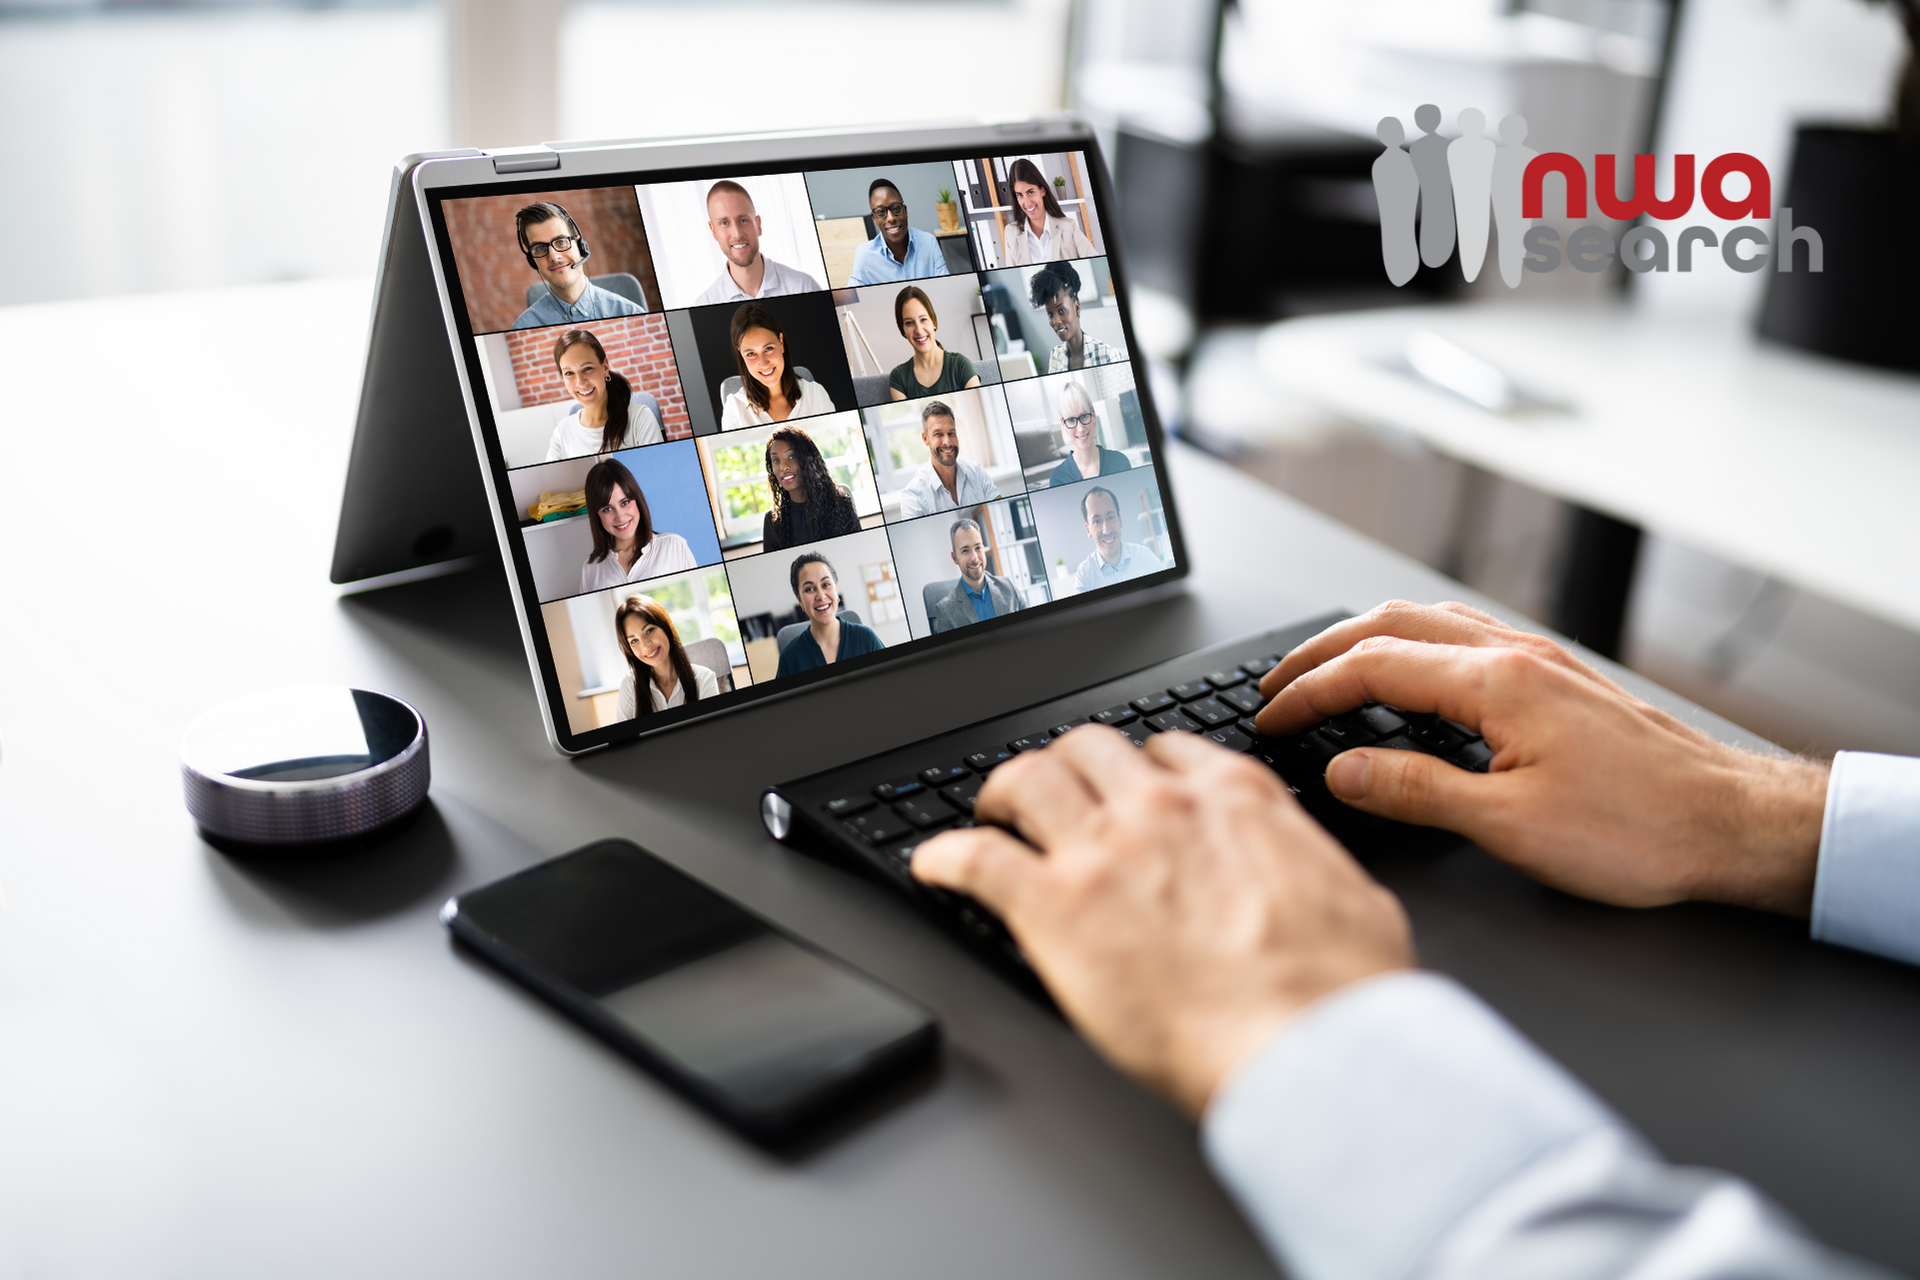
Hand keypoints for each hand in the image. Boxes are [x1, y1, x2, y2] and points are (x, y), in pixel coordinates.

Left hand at [911, 727, 1412, 1116]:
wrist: (1308, 1046)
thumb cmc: (1339, 991)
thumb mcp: (1351, 898)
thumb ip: (1310, 869)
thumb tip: (1312, 880)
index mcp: (1233, 799)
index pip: (1164, 752)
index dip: (1136, 772)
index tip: (1126, 791)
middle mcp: (1160, 808)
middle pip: (1086, 750)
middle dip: (1064, 768)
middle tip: (1051, 796)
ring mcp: (1101, 851)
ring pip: (1025, 781)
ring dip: (1000, 794)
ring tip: (989, 814)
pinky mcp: (1052, 906)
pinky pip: (975, 857)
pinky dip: (945, 856)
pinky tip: (936, 867)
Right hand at [1252, 601, 1828, 915]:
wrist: (1733, 824)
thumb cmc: (1641, 831)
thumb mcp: (1510, 826)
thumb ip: (1415, 791)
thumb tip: (1342, 770)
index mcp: (1497, 683)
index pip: (1372, 667)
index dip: (1309, 691)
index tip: (1270, 717)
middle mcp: (1516, 657)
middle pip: (1391, 624)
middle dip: (1322, 651)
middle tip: (1276, 684)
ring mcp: (1540, 662)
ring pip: (1430, 622)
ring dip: (1366, 640)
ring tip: (1326, 672)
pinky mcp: (1558, 681)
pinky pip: (1465, 637)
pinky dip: (1413, 646)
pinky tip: (1410, 676)